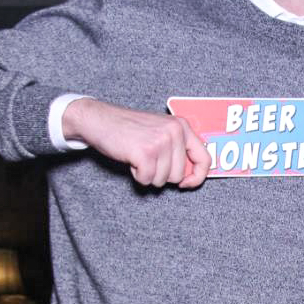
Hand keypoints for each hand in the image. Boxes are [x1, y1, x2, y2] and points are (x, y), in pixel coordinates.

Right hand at [63, 97, 211, 188]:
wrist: (99, 119)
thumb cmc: (129, 129)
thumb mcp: (160, 131)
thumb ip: (178, 148)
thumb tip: (191, 176)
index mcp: (181, 126)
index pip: (204, 158)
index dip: (197, 177)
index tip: (185, 184)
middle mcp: (174, 131)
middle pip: (179, 175)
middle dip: (161, 174)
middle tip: (147, 158)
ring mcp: (160, 141)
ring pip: (163, 180)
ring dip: (148, 174)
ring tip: (138, 156)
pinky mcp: (145, 152)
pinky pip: (147, 180)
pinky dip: (138, 176)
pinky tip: (131, 160)